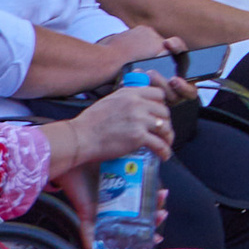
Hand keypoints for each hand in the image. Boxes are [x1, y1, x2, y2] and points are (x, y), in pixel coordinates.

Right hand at [52, 77, 176, 175]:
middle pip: (164, 111)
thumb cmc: (90, 122)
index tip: (158, 114)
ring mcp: (139, 120)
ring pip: (165, 127)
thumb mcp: (109, 101)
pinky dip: (164, 151)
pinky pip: (159, 144)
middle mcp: (137, 104)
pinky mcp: (138, 137)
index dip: (161, 105)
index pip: (158, 94)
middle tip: (162, 131)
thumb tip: (136, 102)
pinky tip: (164, 156)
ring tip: (165, 143)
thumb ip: (125, 99)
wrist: (81, 137)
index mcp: (130, 93)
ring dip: (168, 137)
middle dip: (166, 122)